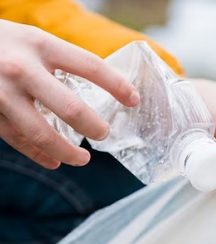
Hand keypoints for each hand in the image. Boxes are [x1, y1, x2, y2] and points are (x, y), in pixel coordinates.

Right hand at [0, 20, 139, 168]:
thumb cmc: (5, 44)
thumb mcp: (34, 41)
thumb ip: (61, 62)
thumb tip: (105, 88)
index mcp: (41, 45)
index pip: (90, 67)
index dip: (117, 86)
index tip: (134, 101)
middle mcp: (21, 69)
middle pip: (71, 108)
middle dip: (94, 127)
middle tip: (103, 134)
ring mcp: (1, 93)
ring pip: (42, 134)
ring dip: (67, 152)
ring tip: (83, 159)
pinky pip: (18, 140)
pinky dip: (39, 155)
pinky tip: (54, 161)